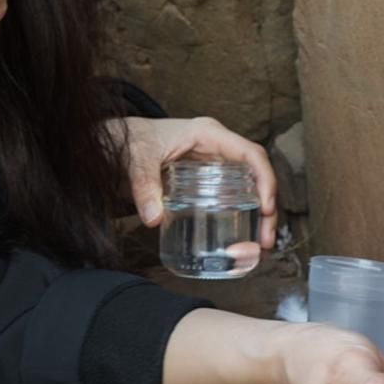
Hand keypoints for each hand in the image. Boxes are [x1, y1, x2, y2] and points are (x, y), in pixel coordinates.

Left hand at [113, 116, 278, 249]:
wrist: (116, 141)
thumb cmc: (131, 139)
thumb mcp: (137, 157)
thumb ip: (143, 184)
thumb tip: (153, 218)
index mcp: (210, 135)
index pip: (251, 153)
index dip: (266, 179)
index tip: (267, 208)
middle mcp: (218, 150)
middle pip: (257, 177)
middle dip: (268, 208)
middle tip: (265, 240)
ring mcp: (214, 167)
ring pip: (248, 191)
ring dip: (258, 219)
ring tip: (258, 248)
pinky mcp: (206, 184)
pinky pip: (231, 200)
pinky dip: (240, 221)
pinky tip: (240, 243)